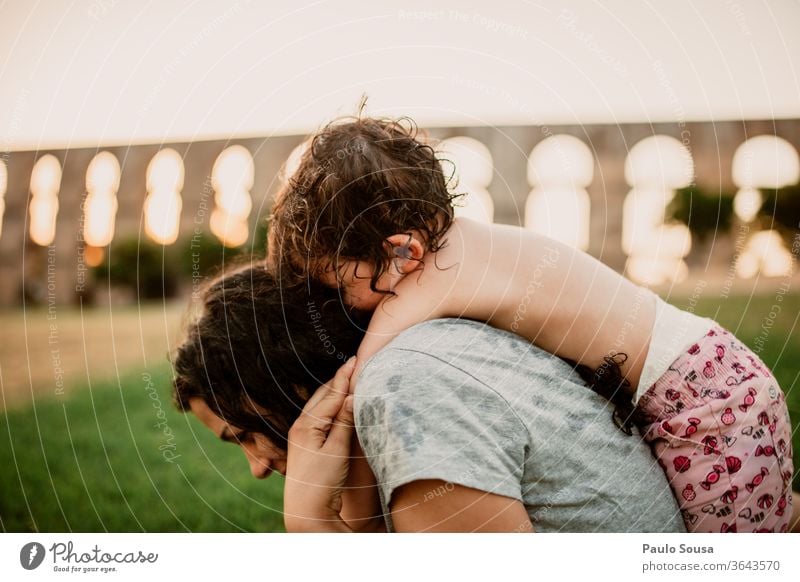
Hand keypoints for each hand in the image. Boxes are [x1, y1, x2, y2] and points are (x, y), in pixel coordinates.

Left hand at [284, 357, 356, 531]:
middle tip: (353, 364)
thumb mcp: (337, 449)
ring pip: (320, 405)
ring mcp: (300, 434)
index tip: (355, 360)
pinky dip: (331, 406)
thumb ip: (344, 421)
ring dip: (334, 392)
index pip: (331, 395)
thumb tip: (353, 396)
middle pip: (323, 395)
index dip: (345, 377)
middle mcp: (300, 425)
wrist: (306, 510)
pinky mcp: (305, 443)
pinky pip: (319, 416)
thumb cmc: (321, 481)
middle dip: (338, 380)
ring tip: (348, 378)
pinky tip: (339, 405)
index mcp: (307, 424)